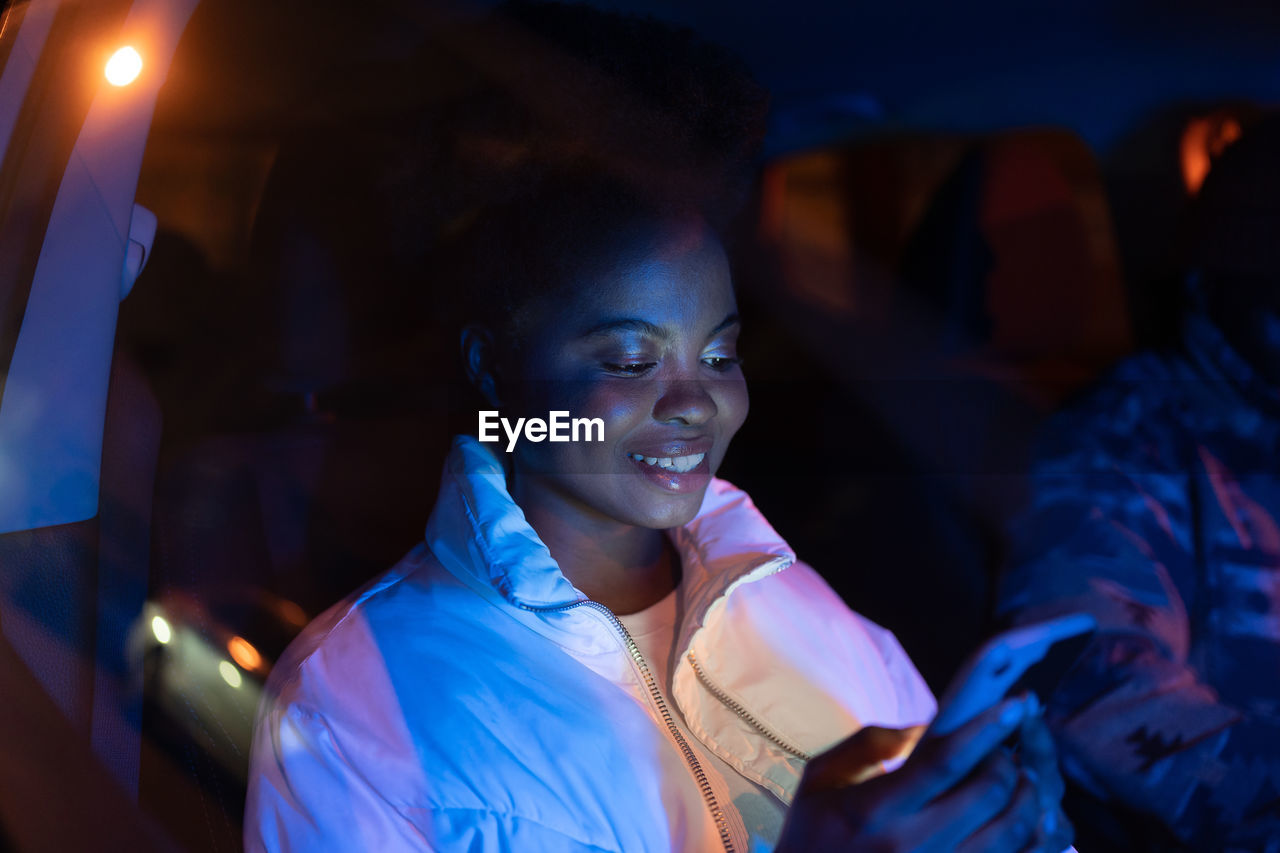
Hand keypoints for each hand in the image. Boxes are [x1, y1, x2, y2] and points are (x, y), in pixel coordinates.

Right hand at [775, 694, 1070, 851]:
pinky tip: (1031, 820)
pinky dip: (1037, 839)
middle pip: (989, 793)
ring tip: (1020, 780)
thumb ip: (869, 744)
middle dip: (1008, 760)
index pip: (944, 761)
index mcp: (876, 810)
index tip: (1014, 703)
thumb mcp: (821, 782)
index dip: (985, 729)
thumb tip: (924, 725)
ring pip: (1014, 832)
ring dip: (1027, 797)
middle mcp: (913, 846)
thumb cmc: (812, 840)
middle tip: (1006, 749)